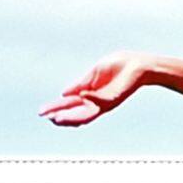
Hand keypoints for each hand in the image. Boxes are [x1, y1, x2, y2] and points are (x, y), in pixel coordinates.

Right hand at [39, 52, 157, 126]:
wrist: (139, 65)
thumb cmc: (119, 67)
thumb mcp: (94, 74)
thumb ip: (81, 84)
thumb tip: (64, 94)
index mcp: (90, 94)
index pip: (70, 104)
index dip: (56, 108)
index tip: (42, 112)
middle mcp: (96, 102)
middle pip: (75, 114)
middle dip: (61, 116)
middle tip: (47, 118)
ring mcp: (105, 102)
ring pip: (86, 115)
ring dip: (71, 117)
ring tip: (57, 118)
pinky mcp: (114, 99)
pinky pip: (100, 101)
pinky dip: (90, 98)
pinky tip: (81, 95)